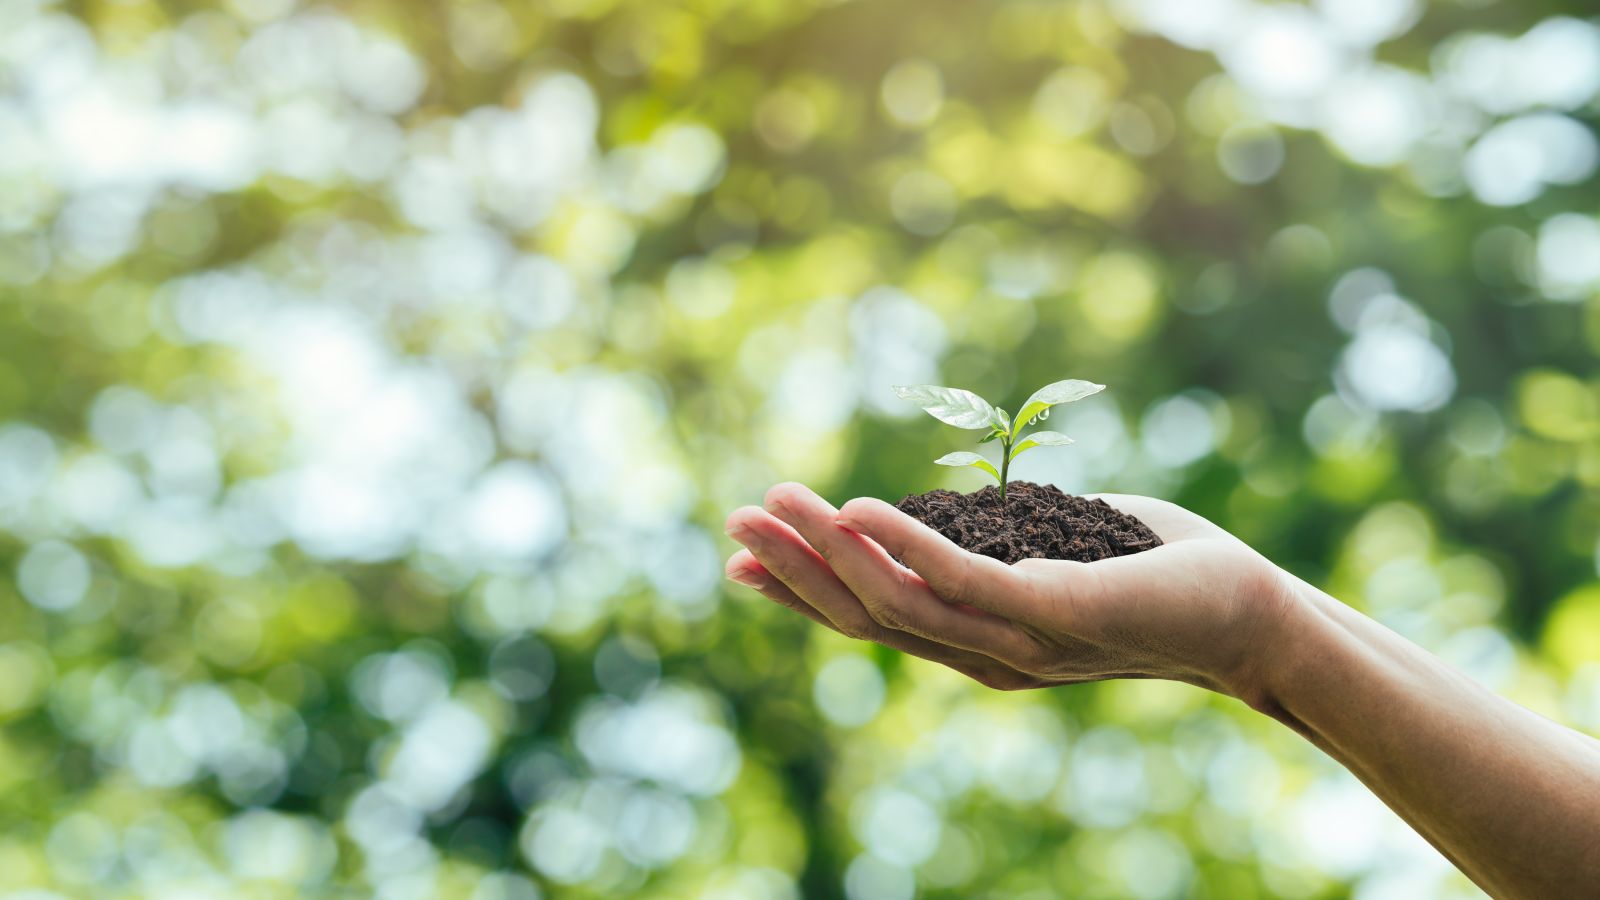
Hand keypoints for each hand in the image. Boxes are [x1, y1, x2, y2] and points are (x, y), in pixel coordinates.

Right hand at [724, 482, 1298, 702]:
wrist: (1253, 615)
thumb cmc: (1157, 573)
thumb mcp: (1050, 552)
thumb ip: (990, 543)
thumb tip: (939, 509)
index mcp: (979, 643)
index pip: (874, 620)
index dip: (804, 591)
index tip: (743, 560)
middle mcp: (986, 657)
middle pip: (867, 617)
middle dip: (795, 570)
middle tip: (734, 522)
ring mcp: (1018, 644)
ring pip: (898, 605)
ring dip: (828, 553)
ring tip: (776, 503)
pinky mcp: (1055, 617)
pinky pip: (962, 583)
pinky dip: (902, 546)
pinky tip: (858, 507)